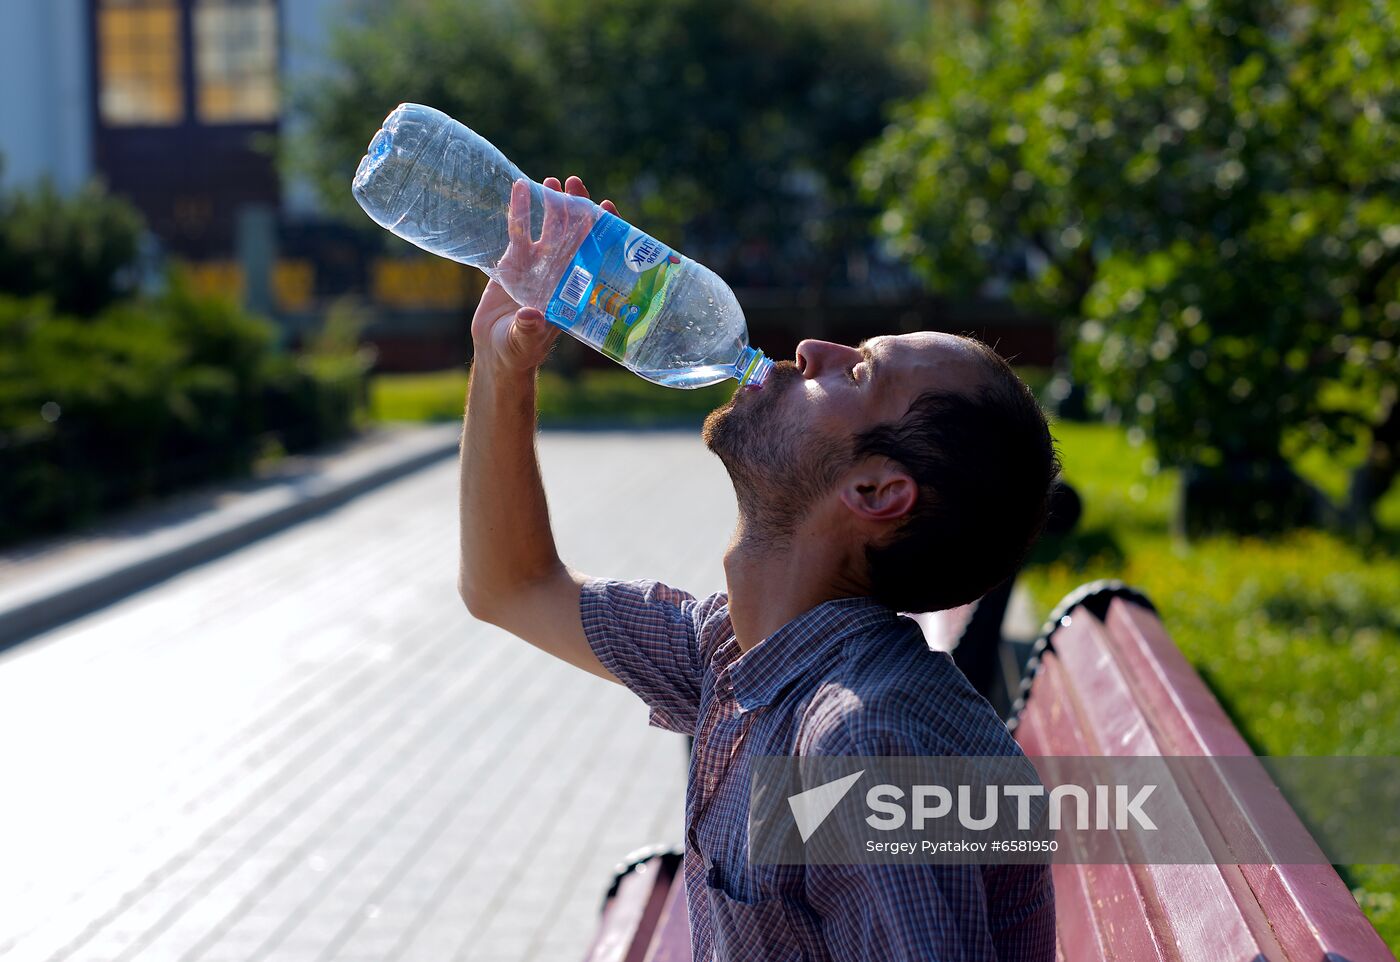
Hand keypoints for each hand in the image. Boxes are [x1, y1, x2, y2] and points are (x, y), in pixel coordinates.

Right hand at [470, 175, 618, 375]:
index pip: (595, 256)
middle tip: (576, 182)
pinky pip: (519, 232)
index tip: (608, 208)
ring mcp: (538, 266)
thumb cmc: (517, 351)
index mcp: (573, 291)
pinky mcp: (515, 262)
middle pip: (574, 235)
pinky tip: (520, 188)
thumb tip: (531, 315)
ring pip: (549, 229)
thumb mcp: (523, 342)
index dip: (603, 232)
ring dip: (553, 205)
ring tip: (553, 181)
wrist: (497, 351)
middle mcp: (560, 274)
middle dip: (577, 208)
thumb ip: (527, 329)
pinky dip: (520, 211)